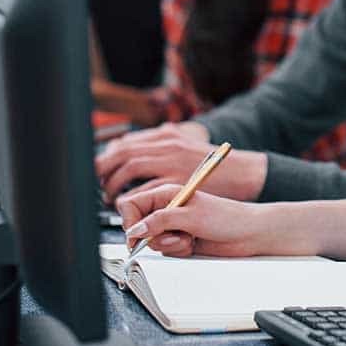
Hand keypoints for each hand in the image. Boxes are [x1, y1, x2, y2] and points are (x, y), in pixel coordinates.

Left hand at [94, 122, 266, 201]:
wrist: (246, 175)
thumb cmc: (220, 168)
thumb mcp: (190, 149)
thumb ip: (170, 147)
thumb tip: (151, 141)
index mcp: (169, 136)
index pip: (127, 141)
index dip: (108, 157)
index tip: (101, 170)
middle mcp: (168, 145)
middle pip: (122, 152)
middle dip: (104, 170)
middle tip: (99, 186)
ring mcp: (173, 163)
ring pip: (129, 168)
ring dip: (116, 185)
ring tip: (111, 200)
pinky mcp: (179, 183)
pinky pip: (147, 192)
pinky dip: (135, 202)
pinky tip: (132, 209)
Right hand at [117, 184, 311, 257]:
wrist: (248, 234)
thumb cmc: (227, 217)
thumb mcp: (191, 215)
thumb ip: (160, 221)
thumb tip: (135, 230)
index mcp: (166, 193)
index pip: (131, 204)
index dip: (130, 220)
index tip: (138, 234)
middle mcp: (167, 208)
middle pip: (138, 226)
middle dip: (153, 236)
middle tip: (171, 236)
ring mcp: (173, 225)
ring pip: (152, 241)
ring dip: (169, 244)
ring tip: (188, 237)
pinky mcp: (180, 240)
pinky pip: (165, 250)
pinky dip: (177, 250)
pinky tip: (193, 243)